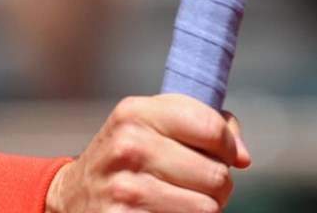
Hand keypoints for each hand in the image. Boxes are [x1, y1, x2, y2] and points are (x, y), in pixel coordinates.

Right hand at [48, 94, 248, 211]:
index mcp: (136, 113)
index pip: (211, 127)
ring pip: (207, 207)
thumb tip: (242, 156)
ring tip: (180, 200)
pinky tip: (163, 212)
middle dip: (217, 184)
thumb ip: (203, 124)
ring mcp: (126, 189)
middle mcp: (129, 146)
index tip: (223, 153)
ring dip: (203, 208)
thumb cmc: (128, 159)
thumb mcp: (151, 126)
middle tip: (195, 183)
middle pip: (216, 174)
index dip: (228, 145)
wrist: (74, 197)